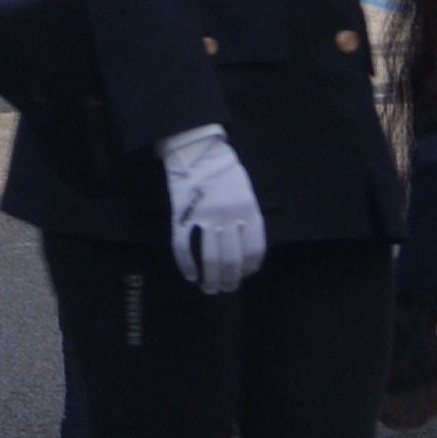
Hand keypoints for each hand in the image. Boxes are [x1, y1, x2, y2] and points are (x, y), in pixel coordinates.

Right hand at [157, 124, 265, 294]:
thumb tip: (247, 250)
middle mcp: (229, 216)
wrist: (197, 149)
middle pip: (232, 260)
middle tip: (225, 288)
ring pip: (210, 259)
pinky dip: (187, 266)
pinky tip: (191, 276)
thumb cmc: (224, 170)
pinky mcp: (182, 216)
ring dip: (211, 279)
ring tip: (210, 288)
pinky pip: (184, 248)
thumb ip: (248, 217)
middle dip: (230, 280)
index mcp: (247, 209)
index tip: (245, 275)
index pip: (254, 249)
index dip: (250, 267)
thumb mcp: (246, 190)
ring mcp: (204, 217)